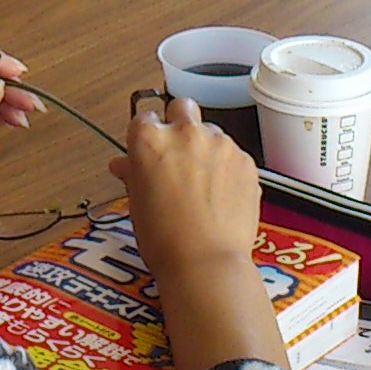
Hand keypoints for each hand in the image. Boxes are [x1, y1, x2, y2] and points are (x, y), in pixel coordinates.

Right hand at [108, 98, 285, 369]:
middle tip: (179, 152)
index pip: (144, 117)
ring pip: (211, 132)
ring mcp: (220, 143)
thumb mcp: (137, 203)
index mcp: (149, 139)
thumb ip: (134, 173)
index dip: (147, 134)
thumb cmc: (163, 238)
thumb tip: (124, 164)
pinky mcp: (246, 160)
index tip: (151, 149)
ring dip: (206, 148)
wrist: (206, 262)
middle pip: (182, 107)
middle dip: (180, 122)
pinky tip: (222, 195)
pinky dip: (228, 168)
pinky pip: (234, 154)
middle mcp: (185, 132)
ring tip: (204, 183)